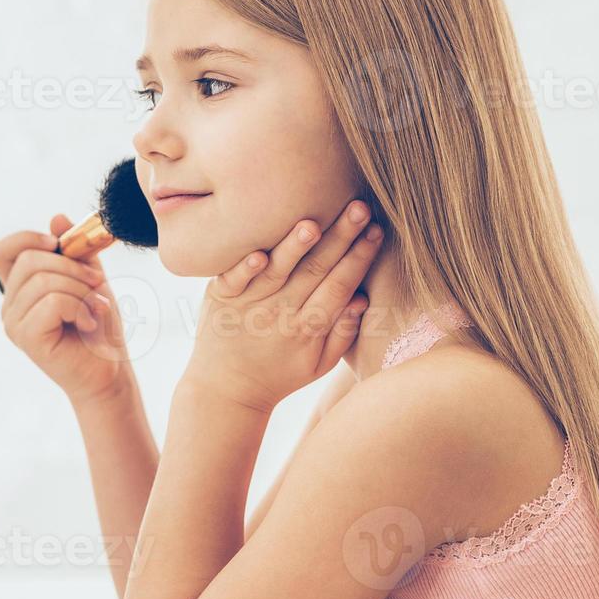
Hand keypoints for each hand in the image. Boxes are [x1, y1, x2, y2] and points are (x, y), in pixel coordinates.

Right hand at [0, 213, 132, 405]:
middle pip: (30, 260)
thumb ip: (74, 250)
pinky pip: (52, 301)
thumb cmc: (98, 326)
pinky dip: (79, 306)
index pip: (3, 251)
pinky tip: (89, 323)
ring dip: (81, 290)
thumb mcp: (88, 277)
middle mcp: (10, 305)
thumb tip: (57, 218)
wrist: (109, 370)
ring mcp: (13, 322)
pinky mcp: (26, 337)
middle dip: (72, 267)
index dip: (27, 238)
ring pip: (44, 280)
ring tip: (96, 309)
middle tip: (96, 285)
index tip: (58, 244)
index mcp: (19, 289)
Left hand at [183, 199, 382, 412]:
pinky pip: (232, 280)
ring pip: (276, 271)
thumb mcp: (317, 365)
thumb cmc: (278, 375)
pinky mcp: (220, 298)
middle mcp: (280, 313)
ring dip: (293, 248)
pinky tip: (259, 253)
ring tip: (311, 224)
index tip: (378, 230)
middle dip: (340, 238)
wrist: (224, 391)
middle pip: (314, 270)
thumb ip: (342, 333)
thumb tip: (362, 299)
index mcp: (308, 328)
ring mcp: (249, 304)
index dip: (360, 259)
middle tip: (360, 208)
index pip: (340, 286)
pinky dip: (244, 268)